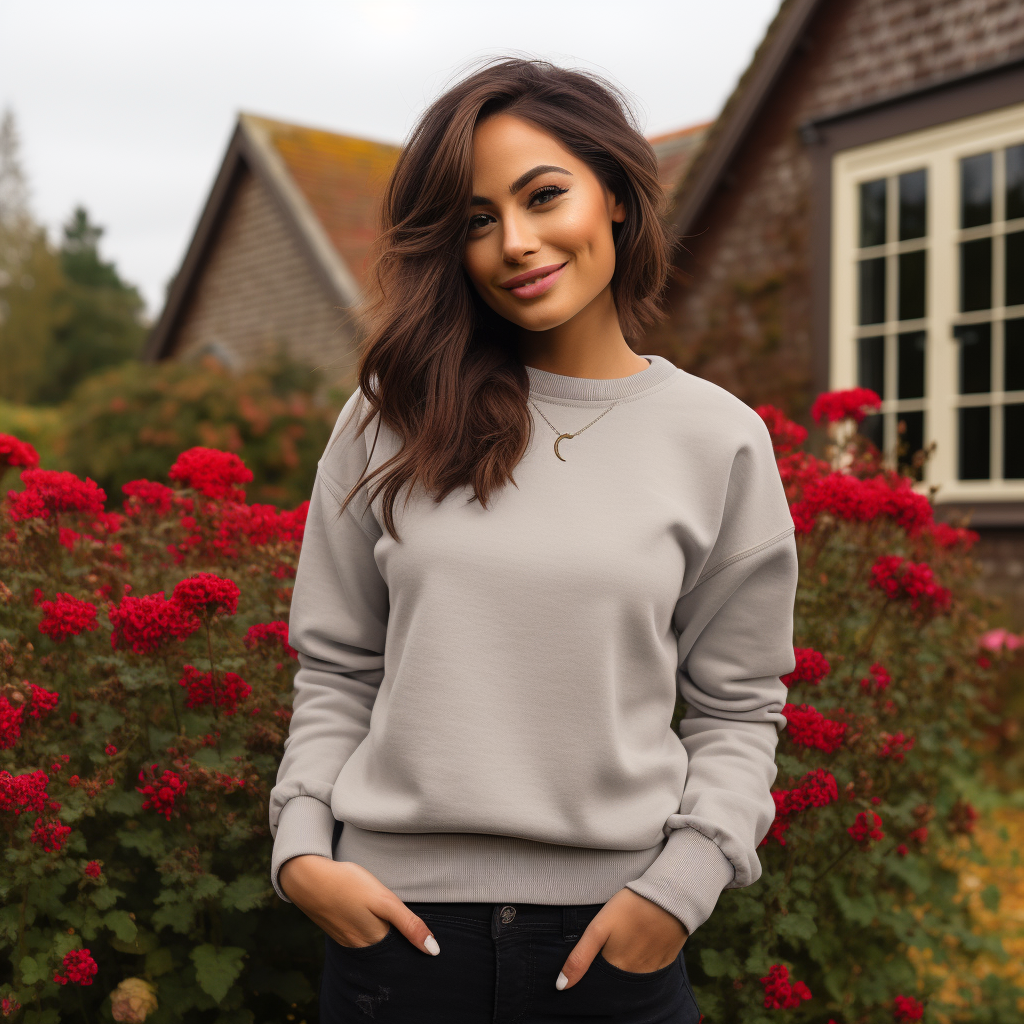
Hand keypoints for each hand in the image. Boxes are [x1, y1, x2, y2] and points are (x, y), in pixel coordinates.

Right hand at [279, 855, 439, 954]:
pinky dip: (370, 931)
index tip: (428, 940)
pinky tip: (371, 917)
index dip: (416, 946)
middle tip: (410, 925)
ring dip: (386, 936)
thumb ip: (409, 924)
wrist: (307, 878)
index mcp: (375, 943)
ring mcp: (348, 941)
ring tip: (393, 920)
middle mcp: (361, 948)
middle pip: (389, 950)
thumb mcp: (384, 900)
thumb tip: (434, 951)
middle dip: (401, 943)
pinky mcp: (339, 932)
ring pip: (375, 944)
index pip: (403, 953)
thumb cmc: (349, 885)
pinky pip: (361, 938)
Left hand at [556, 888, 687, 989]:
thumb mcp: (598, 928)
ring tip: (623, 945)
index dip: (592, 977)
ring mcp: (653, 969)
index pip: (600, 984)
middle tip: (608, 949)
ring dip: (626, 968)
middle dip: (608, 973)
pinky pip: (650, 969)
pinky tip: (640, 945)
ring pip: (633, 977)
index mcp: (617, 968)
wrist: (668, 895)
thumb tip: (561, 986)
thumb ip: (580, 957)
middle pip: (617, 981)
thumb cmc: (629, 908)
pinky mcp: (666, 960)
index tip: (590, 965)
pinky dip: (642, 962)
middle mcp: (636, 975)